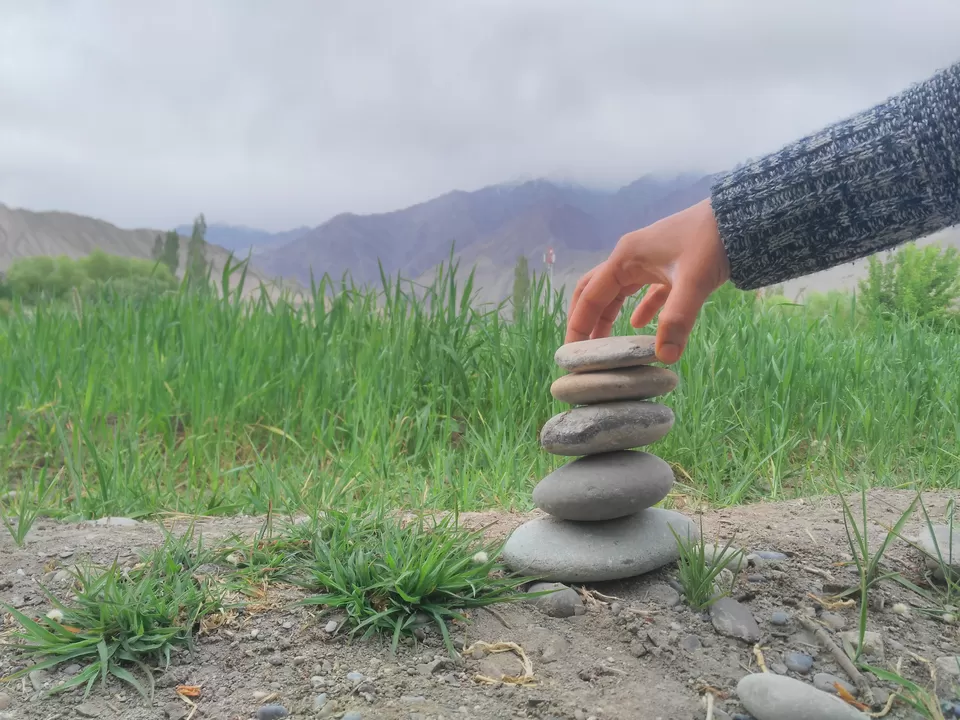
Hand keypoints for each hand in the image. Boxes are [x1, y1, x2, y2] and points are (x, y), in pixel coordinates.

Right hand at [565, 198, 730, 363]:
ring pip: (618, 292)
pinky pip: (643, 290)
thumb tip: (665, 357)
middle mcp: (630, 258)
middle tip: (582, 348)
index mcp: (625, 259)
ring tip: (606, 344)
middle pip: (596, 291)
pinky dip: (639, 308)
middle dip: (587, 319)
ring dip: (610, 316)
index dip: (578, 325)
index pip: (590, 296)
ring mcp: (648, 260)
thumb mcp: (692, 283)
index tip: (571, 351)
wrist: (741, 218)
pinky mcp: (667, 265)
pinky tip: (639, 326)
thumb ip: (676, 320)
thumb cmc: (710, 243)